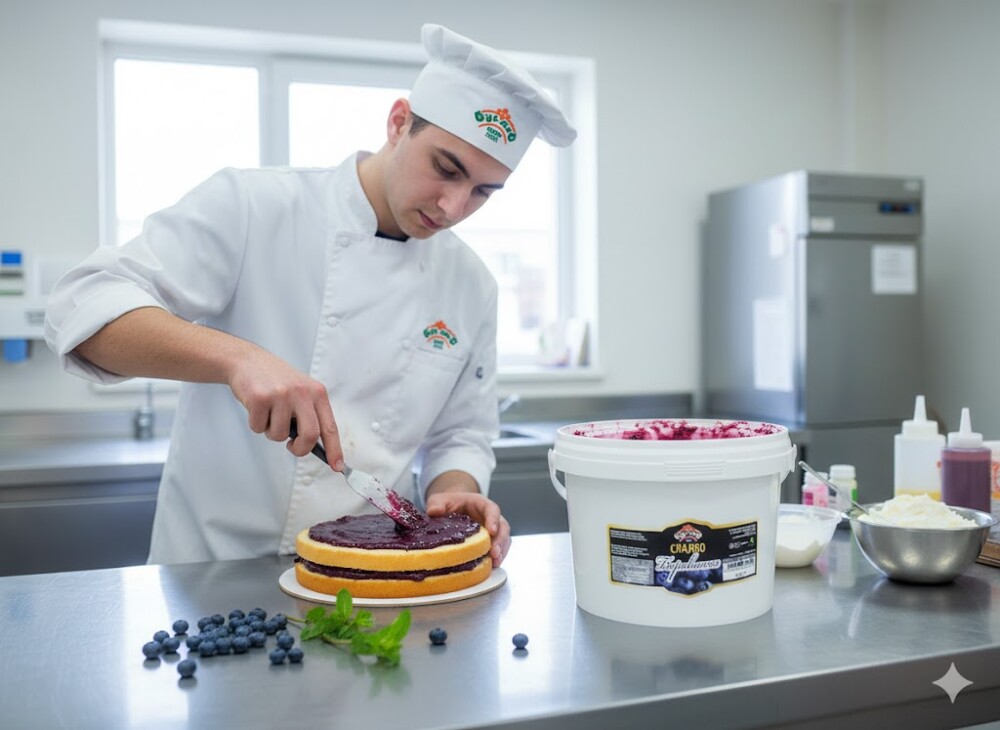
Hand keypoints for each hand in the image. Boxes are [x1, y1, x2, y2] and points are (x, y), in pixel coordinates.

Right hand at [227, 347, 344, 469]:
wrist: (247, 361)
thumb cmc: (276, 381)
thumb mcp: (300, 391)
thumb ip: (309, 414)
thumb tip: (315, 447)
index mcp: (317, 392)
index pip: (330, 427)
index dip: (335, 449)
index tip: (338, 466)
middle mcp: (302, 393)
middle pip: (310, 435)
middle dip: (300, 449)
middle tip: (292, 446)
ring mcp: (281, 395)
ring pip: (279, 435)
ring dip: (271, 432)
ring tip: (269, 413)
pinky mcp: (260, 398)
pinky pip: (259, 428)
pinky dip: (256, 424)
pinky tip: (256, 407)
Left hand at [426, 488, 510, 567]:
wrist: (450, 509)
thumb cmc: (447, 503)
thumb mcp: (439, 500)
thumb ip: (436, 504)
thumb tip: (433, 512)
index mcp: (480, 503)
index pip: (492, 509)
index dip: (494, 519)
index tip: (491, 531)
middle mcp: (490, 517)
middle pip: (503, 527)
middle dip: (500, 541)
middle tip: (494, 554)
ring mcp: (491, 530)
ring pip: (504, 539)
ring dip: (501, 551)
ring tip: (494, 564)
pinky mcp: (489, 542)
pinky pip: (498, 549)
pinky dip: (496, 558)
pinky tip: (490, 567)